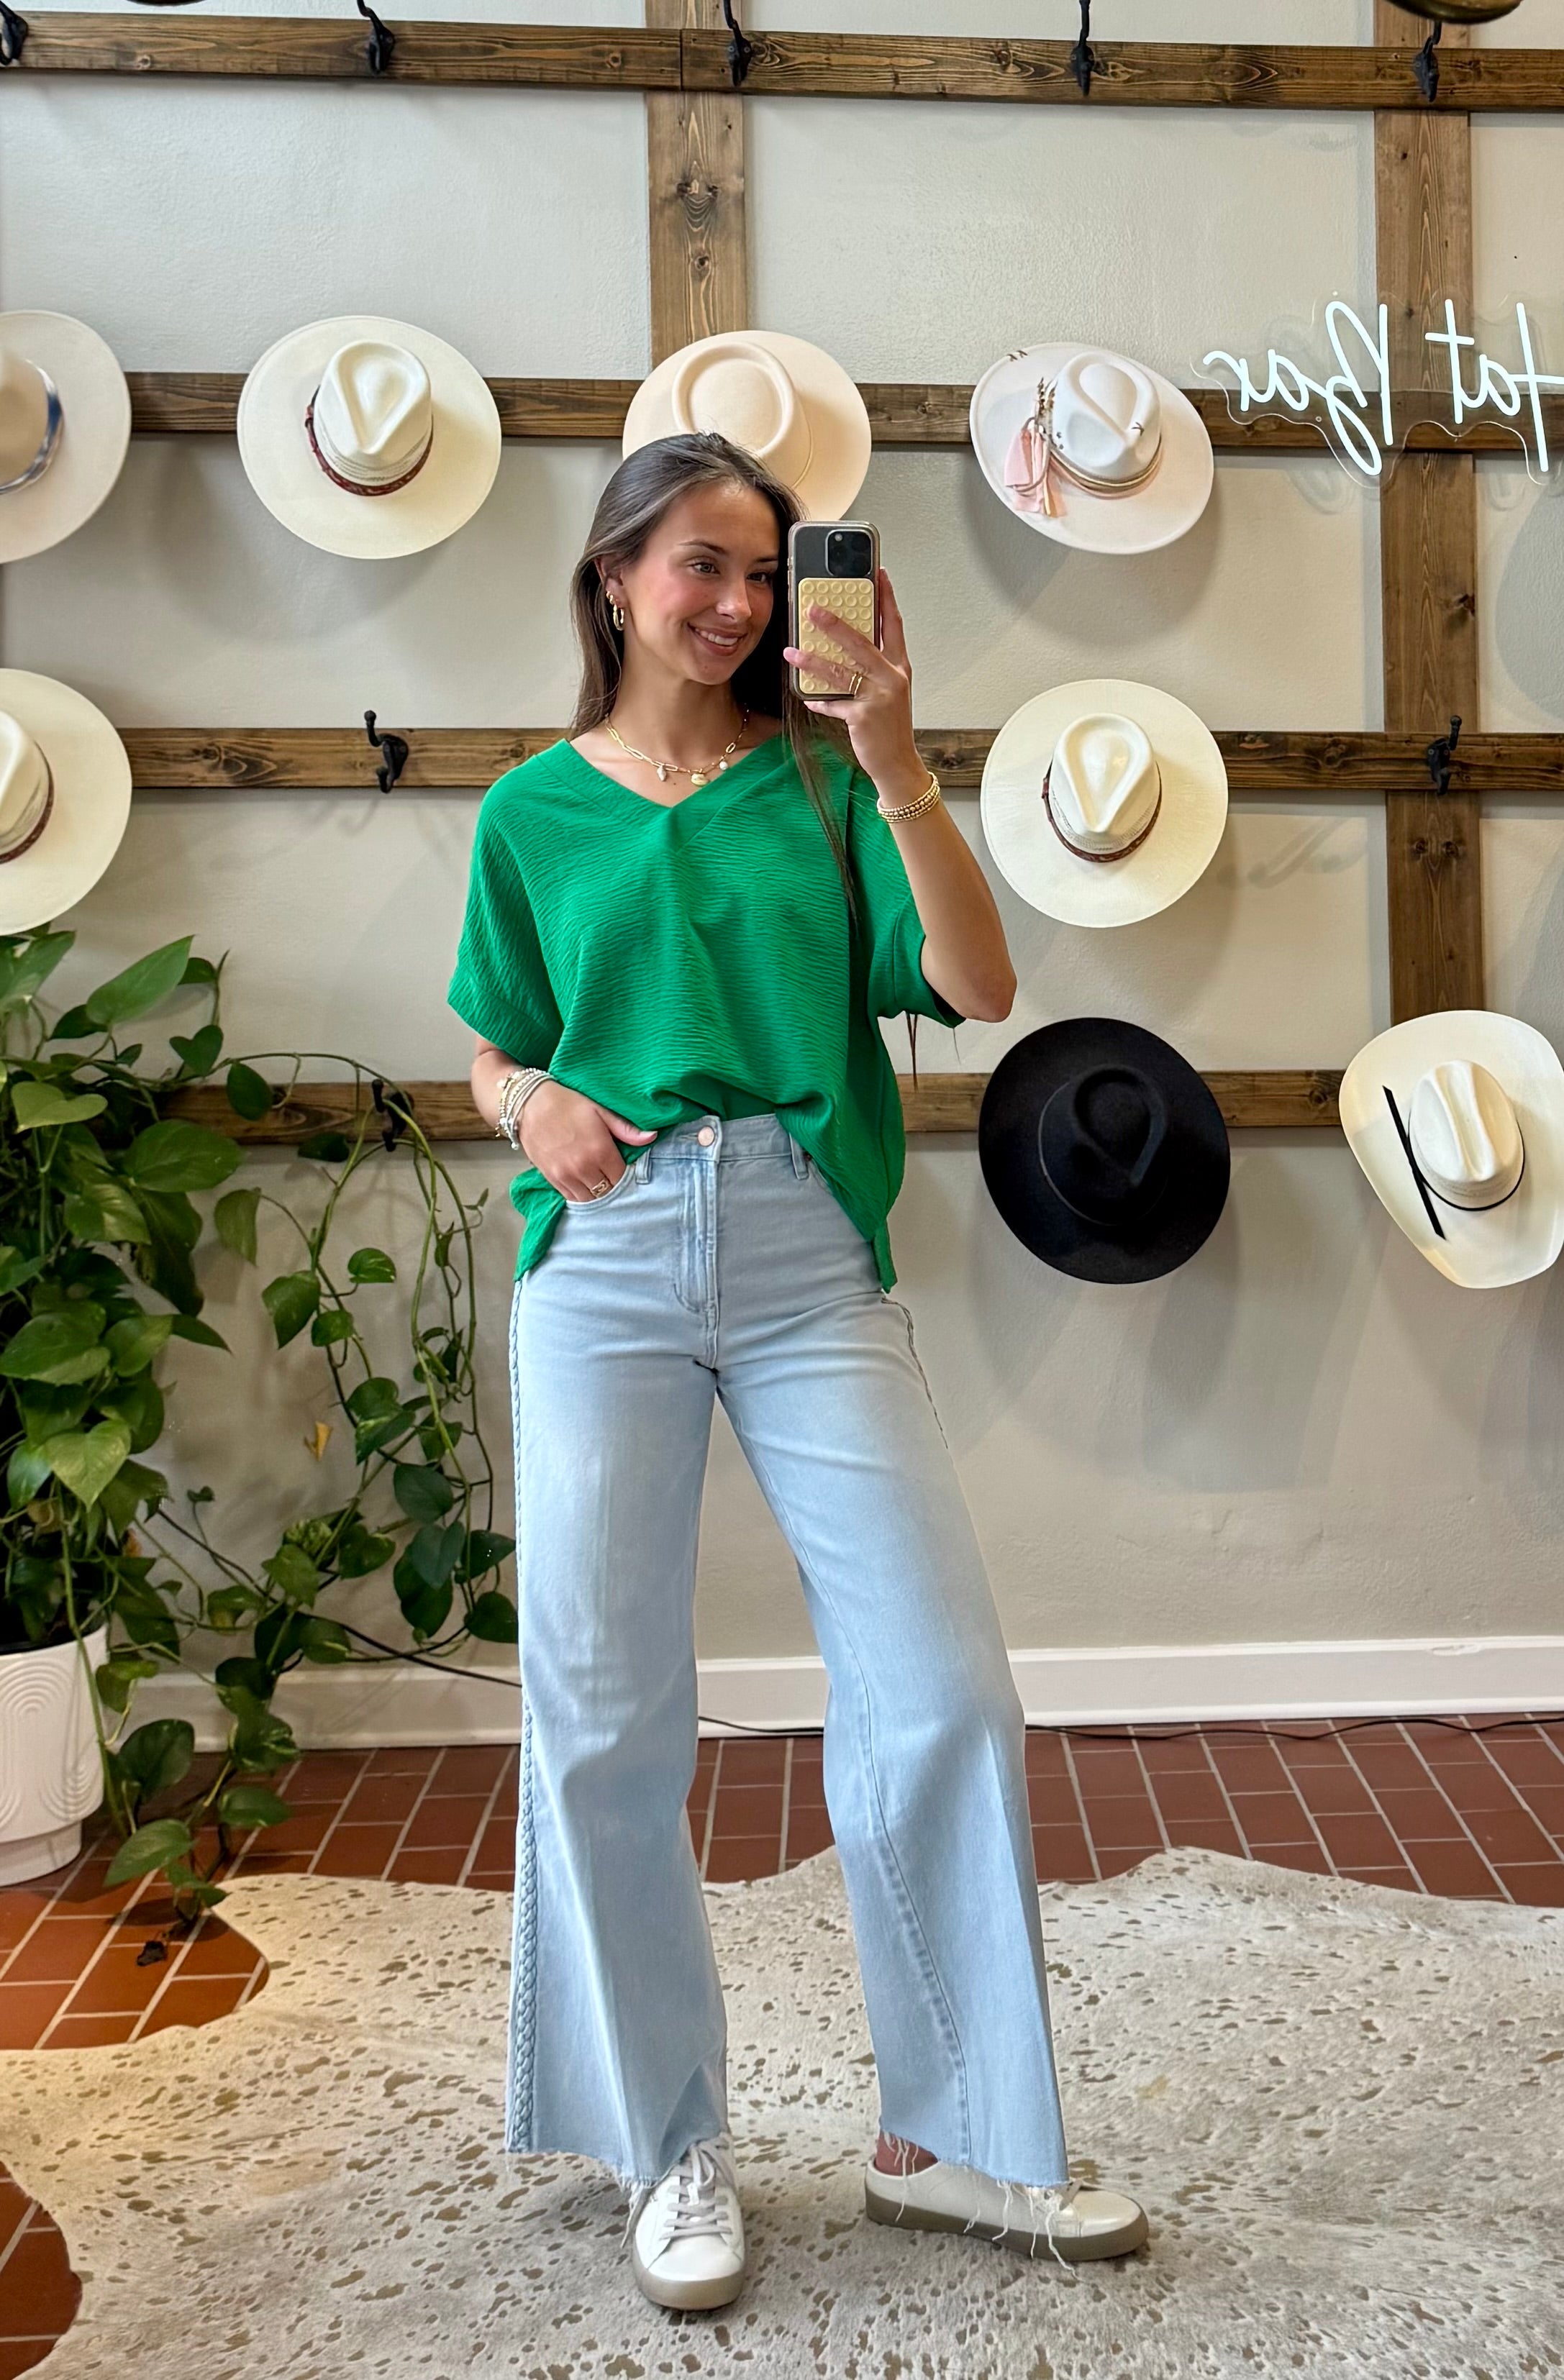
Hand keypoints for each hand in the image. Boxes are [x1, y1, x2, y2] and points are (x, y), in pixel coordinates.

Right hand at [518, 1079, 655, 1203]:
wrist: (530, 1104)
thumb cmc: (568, 1104)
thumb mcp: (600, 1111)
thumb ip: (626, 1129)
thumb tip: (652, 1137)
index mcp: (600, 1151)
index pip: (621, 1178)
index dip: (625, 1174)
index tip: (624, 1167)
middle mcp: (583, 1167)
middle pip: (607, 1191)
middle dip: (612, 1185)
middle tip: (612, 1175)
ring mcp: (565, 1175)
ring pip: (589, 1199)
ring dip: (596, 1192)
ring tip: (598, 1180)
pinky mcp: (551, 1178)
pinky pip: (571, 1197)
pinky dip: (580, 1194)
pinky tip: (584, 1183)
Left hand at [783, 567, 922, 795]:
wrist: (897, 763)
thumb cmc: (889, 726)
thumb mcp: (887, 692)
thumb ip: (870, 668)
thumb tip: (841, 647)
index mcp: (899, 666)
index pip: (893, 624)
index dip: (886, 597)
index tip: (878, 573)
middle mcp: (891, 677)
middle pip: (860, 642)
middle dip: (834, 624)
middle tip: (812, 608)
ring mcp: (878, 697)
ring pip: (840, 671)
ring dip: (812, 660)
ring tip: (792, 652)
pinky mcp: (862, 717)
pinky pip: (833, 703)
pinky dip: (819, 700)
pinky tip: (806, 697)